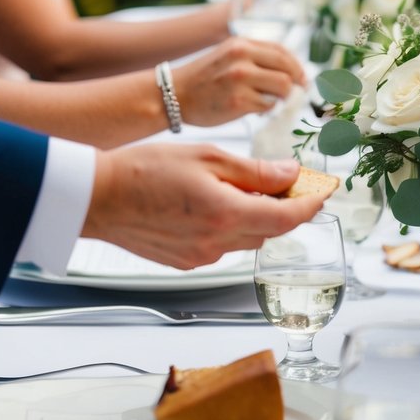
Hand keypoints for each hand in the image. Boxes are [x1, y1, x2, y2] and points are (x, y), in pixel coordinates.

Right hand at [83, 145, 326, 267]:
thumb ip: (255, 171)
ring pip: (246, 239)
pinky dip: (226, 227)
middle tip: (279, 181)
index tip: (324, 191)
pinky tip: (207, 204)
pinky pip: (221, 246)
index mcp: (225, 214)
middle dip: (280, 207)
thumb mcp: (208, 157)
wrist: (95, 197)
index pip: (287, 218)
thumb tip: (291, 175)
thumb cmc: (144, 169)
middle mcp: (216, 243)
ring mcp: (199, 257)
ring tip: (236, 188)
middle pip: (269, 230)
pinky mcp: (184, 262)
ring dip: (252, 217)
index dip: (311, 205)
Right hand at [172, 37, 305, 125]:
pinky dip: (265, 110)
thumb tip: (290, 72)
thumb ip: (255, 58)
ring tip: (268, 101)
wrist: (173, 95)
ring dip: (280, 98)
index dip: (297, 66)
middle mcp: (242, 57)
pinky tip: (254, 109)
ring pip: (282, 89)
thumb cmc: (204, 79)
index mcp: (241, 44)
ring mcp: (240, 79)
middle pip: (287, 71)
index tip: (302, 79)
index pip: (281, 51)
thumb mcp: (228, 56)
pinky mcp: (238, 101)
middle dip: (295, 85)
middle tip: (293, 94)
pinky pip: (267, 106)